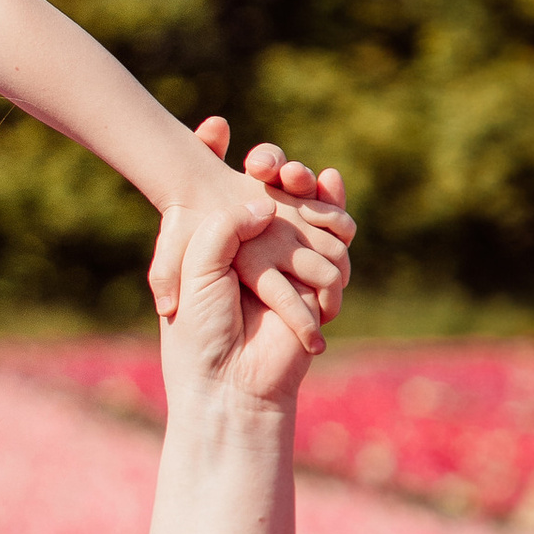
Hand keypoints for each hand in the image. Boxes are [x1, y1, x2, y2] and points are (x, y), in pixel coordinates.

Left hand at [154, 147, 350, 416]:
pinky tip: (329, 191)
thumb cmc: (200, 326)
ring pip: (312, 216)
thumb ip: (226, 226)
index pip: (236, 189)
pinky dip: (335, 221)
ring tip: (299, 176)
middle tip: (270, 166)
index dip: (243, 163)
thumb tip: (266, 205)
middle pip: (282, 193)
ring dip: (311, 191)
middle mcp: (259, 250)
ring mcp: (292, 268)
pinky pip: (337, 248)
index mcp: (222, 242)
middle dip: (284, 171)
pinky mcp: (319, 289)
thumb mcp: (196, 266)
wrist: (228, 381)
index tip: (240, 152)